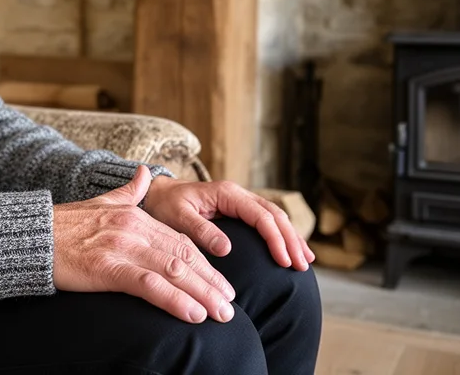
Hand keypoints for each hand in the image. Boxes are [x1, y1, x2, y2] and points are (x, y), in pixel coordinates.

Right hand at [52, 166, 235, 323]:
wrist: (29, 236)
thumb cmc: (61, 226)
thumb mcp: (99, 200)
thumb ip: (127, 190)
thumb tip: (145, 172)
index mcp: (134, 215)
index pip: (180, 241)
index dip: (204, 263)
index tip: (221, 282)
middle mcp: (134, 228)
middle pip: (184, 256)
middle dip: (211, 282)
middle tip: (230, 304)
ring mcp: (122, 247)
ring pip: (174, 271)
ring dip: (203, 294)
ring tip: (222, 314)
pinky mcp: (108, 268)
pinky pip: (150, 286)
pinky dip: (175, 300)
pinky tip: (193, 314)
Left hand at [143, 177, 314, 270]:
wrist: (155, 194)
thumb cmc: (163, 205)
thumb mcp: (178, 217)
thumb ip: (201, 230)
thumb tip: (227, 249)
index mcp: (227, 194)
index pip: (261, 216)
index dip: (276, 239)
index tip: (284, 261)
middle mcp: (237, 195)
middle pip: (274, 215)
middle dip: (291, 240)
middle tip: (302, 265)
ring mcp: (239, 202)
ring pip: (274, 217)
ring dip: (291, 237)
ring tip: (305, 260)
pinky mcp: (237, 211)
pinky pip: (265, 221)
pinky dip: (280, 235)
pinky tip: (289, 250)